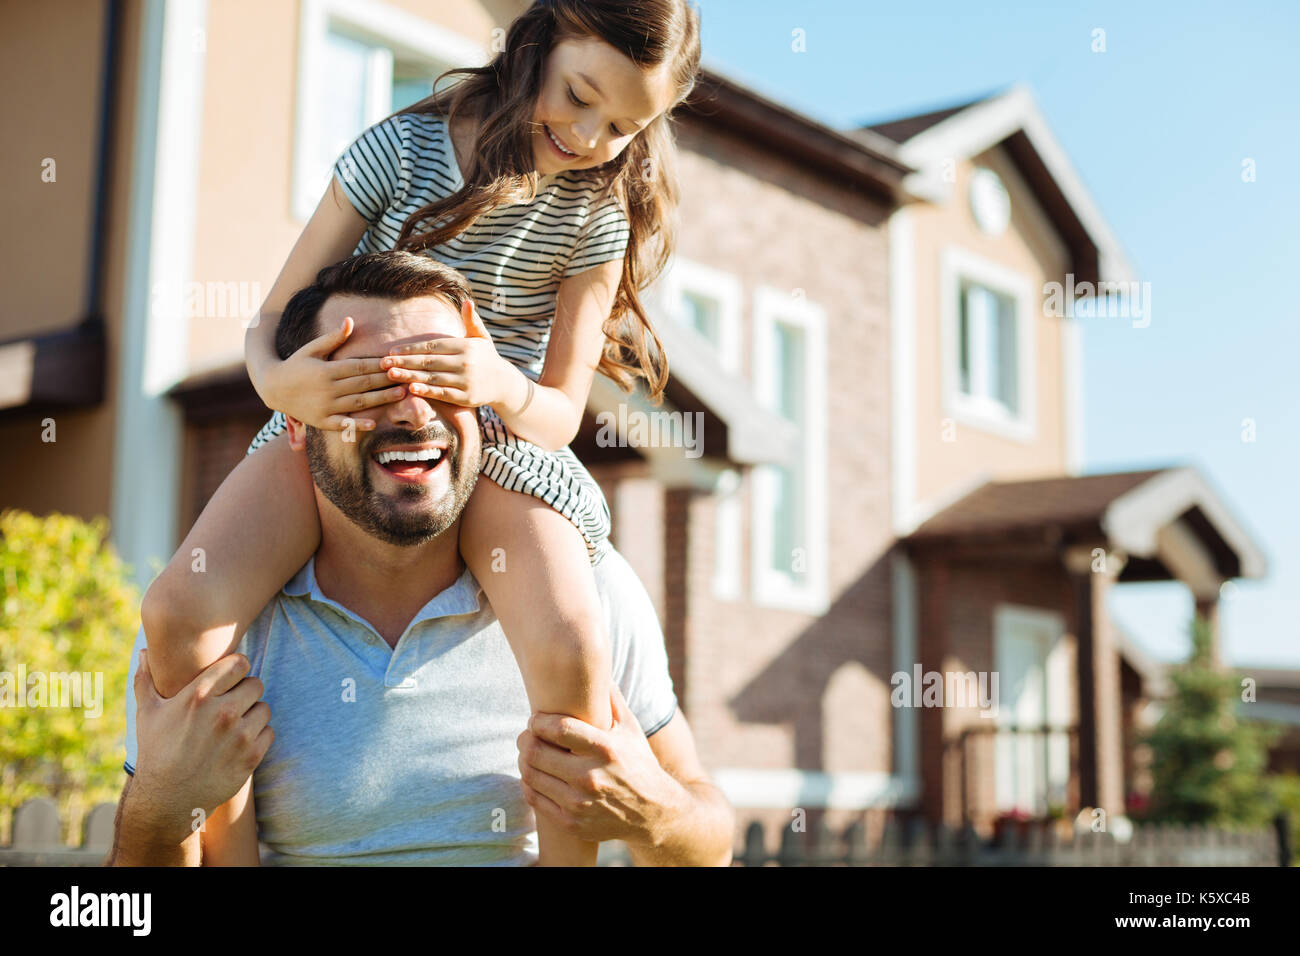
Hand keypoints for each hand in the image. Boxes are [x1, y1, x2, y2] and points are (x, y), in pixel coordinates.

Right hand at [129, 648, 273, 844]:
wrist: (166, 800)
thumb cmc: (156, 752)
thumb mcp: (147, 713)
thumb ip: (146, 679)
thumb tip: (143, 651)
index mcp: (198, 695)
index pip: (240, 663)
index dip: (236, 670)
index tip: (230, 680)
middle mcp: (222, 712)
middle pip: (256, 684)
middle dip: (245, 692)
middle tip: (231, 705)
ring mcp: (239, 735)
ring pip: (264, 708)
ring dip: (252, 715)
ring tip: (233, 726)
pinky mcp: (251, 756)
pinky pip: (268, 732)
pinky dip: (258, 736)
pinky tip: (239, 743)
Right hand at [264, 316, 406, 430]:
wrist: (272, 388)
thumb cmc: (296, 364)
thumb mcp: (312, 349)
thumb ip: (333, 338)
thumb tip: (350, 320)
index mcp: (326, 370)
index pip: (359, 366)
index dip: (378, 364)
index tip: (396, 361)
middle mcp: (327, 389)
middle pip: (363, 384)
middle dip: (386, 380)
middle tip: (407, 377)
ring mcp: (325, 406)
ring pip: (358, 403)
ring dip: (381, 399)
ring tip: (401, 394)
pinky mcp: (322, 421)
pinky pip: (342, 424)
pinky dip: (356, 425)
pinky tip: (373, 423)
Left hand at [381, 299, 520, 408]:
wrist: (504, 383)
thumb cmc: (487, 358)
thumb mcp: (482, 337)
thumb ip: (472, 320)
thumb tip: (468, 301)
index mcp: (465, 346)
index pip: (433, 346)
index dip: (411, 349)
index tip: (392, 351)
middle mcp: (465, 362)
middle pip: (429, 361)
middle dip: (404, 362)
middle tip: (383, 363)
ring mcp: (466, 380)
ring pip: (433, 377)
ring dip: (410, 376)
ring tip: (391, 375)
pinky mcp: (466, 397)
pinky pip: (443, 393)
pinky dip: (428, 391)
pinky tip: (412, 389)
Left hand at [516, 685, 686, 844]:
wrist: (653, 812)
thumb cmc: (638, 762)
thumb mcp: (631, 728)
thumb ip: (610, 697)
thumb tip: (595, 665)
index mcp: (605, 748)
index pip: (557, 728)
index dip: (539, 720)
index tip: (537, 719)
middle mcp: (591, 776)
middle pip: (537, 752)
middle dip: (526, 739)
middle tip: (528, 734)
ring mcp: (580, 802)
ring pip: (531, 775)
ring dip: (524, 760)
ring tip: (530, 752)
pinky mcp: (572, 822)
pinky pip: (534, 798)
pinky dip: (529, 783)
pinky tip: (536, 774)